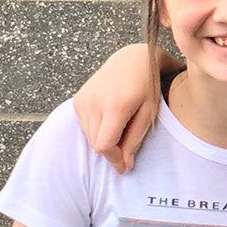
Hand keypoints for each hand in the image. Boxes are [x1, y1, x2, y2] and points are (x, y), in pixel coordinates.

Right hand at [73, 44, 165, 170]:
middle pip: (95, 142)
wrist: (132, 59)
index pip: (104, 145)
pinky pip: (83, 124)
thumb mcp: (148, 113)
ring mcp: (82, 99)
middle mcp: (94, 103)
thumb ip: (134, 139)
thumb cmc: (146, 86)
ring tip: (121, 131)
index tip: (123, 167)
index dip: (114, 160)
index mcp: (115, 106)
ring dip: (102, 140)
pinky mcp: (77, 99)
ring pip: (88, 135)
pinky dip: (95, 129)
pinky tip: (110, 121)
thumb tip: (124, 165)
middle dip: (110, 151)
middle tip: (126, 149)